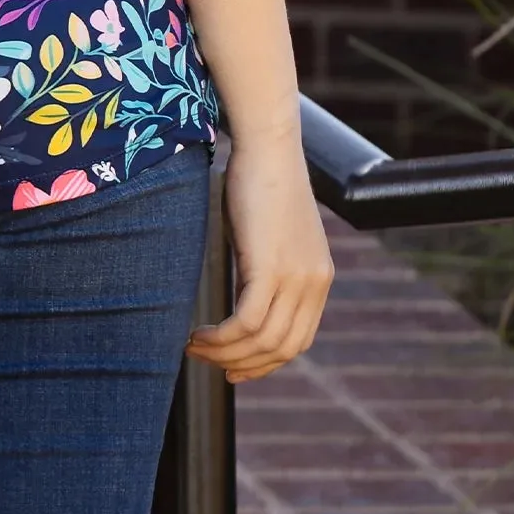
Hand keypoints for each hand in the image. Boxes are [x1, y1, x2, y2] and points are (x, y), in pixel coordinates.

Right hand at [187, 132, 332, 382]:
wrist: (268, 144)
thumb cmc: (261, 177)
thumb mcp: (271, 231)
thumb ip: (268, 263)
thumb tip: (244, 285)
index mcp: (319, 277)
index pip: (298, 340)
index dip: (266, 362)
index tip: (236, 368)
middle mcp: (314, 283)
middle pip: (282, 349)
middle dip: (244, 365)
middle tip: (209, 363)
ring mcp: (296, 278)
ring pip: (262, 342)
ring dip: (225, 353)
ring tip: (194, 347)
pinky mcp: (271, 269)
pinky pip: (246, 323)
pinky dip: (221, 338)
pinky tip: (199, 333)